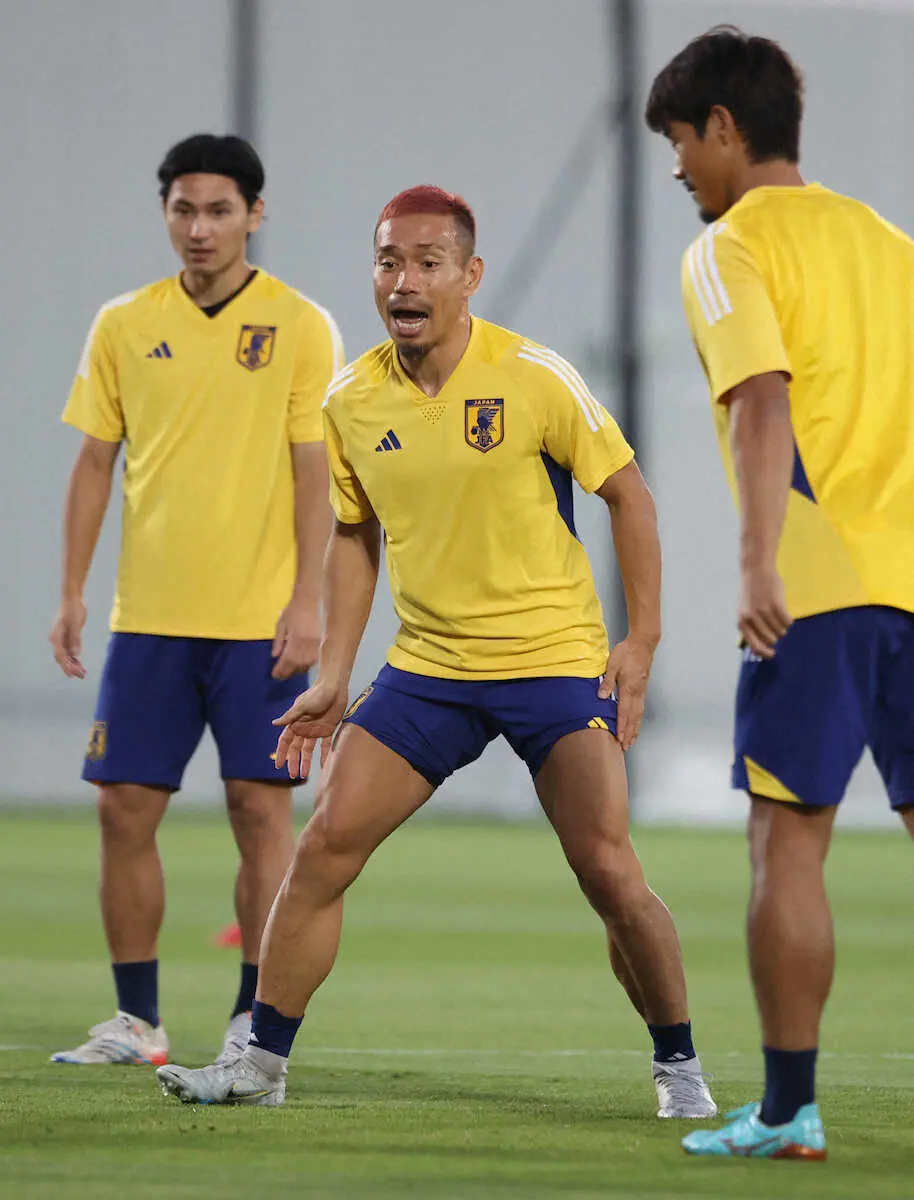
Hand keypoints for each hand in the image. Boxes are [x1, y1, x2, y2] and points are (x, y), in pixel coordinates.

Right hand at [49, 597, 87, 678]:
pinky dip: (73, 657)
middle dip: (71, 668)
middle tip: (82, 676)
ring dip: (72, 664)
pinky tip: (79, 663)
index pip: (61, 656)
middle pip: (61, 658)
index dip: (68, 666)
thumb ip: (75, 639)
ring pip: (64, 655)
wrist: (72, 598)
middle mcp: (55, 639)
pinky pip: (68, 650)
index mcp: (56, 637)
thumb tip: (75, 654)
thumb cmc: (74, 609)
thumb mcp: (76, 624)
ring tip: (82, 672)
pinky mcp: (65, 635)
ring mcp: (60, 637)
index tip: (76, 674)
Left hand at [271, 596, 320, 679]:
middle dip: (288, 672)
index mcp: (296, 640)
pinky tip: (303, 663)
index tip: (275, 675)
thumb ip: (278, 641)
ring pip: (307, 664)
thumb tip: (275, 656)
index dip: (280, 671)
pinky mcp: (324, 643)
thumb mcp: (281, 624)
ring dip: (298, 669)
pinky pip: (315, 659)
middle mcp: (308, 646)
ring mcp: (317, 645)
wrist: (313, 598)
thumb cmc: (294, 609)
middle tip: (281, 675)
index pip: (287, 662)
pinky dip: (308, 663)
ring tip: (291, 670)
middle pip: (298, 666)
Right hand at [272, 677, 348, 778]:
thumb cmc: (317, 694)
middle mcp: (304, 728)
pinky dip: (325, 754)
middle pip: (296, 748)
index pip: (285, 741)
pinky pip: (326, 745)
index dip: (281, 753)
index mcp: (296, 722)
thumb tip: (274, 724)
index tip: (278, 766)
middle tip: (293, 775)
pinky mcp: (328, 729)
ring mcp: (316, 730)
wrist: (335, 686)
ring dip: (306, 761)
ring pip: (309, 749)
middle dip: (294, 761)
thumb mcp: (302, 705)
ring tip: (304, 775)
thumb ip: (290, 716)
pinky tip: (324, 765)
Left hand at [598, 636, 655, 751]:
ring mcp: (641, 691)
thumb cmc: (627, 652)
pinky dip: (638, 720)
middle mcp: (636, 692)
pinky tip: (636, 724)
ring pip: (639, 714)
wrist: (643, 643)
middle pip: (633, 717)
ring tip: (632, 741)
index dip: (621, 726)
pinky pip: (641, 708)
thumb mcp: (613, 664)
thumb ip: (607, 681)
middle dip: (629, 733)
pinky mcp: (643, 689)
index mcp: (628, 688)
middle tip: (625, 747)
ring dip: (635, 729)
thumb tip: (601, 696)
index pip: (624, 711)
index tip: (619, 738)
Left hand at [738, 564, 790, 658]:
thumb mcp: (745, 611)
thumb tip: (758, 650)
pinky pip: (788, 622)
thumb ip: (750, 629)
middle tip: (775, 626)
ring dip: (782, 626)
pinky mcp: (776, 604)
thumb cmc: (752, 592)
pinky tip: (784, 611)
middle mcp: (751, 618)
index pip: (755, 646)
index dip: (765, 653)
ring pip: (781, 631)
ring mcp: (764, 612)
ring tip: (777, 614)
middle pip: (771, 640)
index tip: (772, 654)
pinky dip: (788, 619)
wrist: (756, 569)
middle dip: (776, 636)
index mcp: (741, 622)